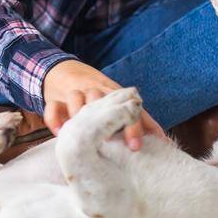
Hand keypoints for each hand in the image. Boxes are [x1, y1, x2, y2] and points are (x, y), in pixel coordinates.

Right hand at [41, 59, 166, 148]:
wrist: (63, 71)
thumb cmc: (97, 92)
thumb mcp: (119, 101)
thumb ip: (139, 118)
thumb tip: (164, 139)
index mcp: (114, 92)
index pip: (126, 105)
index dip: (133, 125)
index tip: (136, 147)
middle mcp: (95, 90)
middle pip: (103, 101)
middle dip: (109, 121)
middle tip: (114, 144)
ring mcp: (74, 93)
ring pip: (77, 99)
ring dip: (80, 116)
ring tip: (85, 138)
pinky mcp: (55, 99)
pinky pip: (53, 107)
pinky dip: (55, 119)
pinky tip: (60, 134)